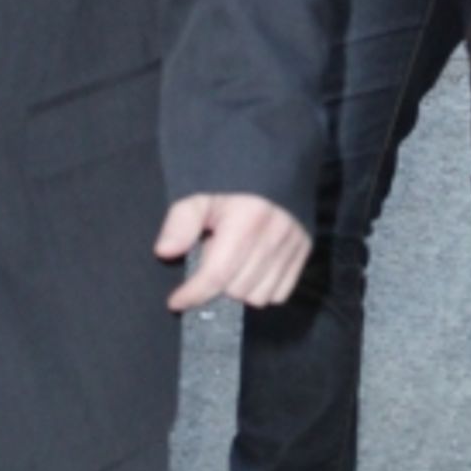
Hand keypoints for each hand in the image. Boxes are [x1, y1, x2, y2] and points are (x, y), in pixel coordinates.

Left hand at [156, 194, 311, 310]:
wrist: (273, 169)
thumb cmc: (230, 188)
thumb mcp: (199, 197)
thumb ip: (181, 223)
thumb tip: (165, 251)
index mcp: (246, 220)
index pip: (216, 275)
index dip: (193, 294)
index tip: (175, 301)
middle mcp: (274, 235)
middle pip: (237, 290)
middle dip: (218, 284)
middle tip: (213, 260)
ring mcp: (293, 245)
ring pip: (259, 297)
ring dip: (240, 290)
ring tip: (234, 263)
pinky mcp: (305, 252)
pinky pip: (279, 294)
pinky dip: (262, 289)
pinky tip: (252, 269)